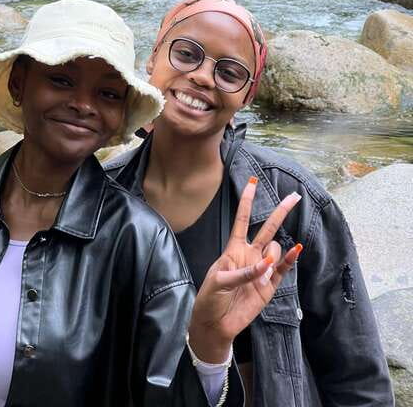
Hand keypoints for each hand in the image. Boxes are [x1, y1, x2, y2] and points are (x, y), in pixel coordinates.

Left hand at [188, 177, 302, 362]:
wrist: (216, 324)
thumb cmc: (211, 298)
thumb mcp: (218, 281)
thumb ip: (242, 272)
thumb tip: (266, 265)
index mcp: (233, 249)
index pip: (242, 219)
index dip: (248, 201)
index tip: (253, 181)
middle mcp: (250, 255)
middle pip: (267, 228)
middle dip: (280, 212)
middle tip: (294, 197)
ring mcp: (262, 270)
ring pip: (275, 249)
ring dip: (271, 255)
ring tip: (259, 273)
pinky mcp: (269, 286)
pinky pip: (283, 270)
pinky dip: (289, 260)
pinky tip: (295, 250)